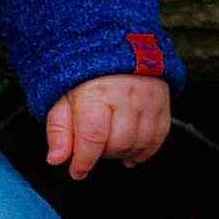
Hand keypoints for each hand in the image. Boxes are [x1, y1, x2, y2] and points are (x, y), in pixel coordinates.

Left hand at [45, 75, 169, 180]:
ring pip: (139, 143)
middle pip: (118, 143)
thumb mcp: (61, 98)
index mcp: (95, 92)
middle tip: (92, 146)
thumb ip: (58, 130)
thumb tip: (56, 159)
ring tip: (110, 145)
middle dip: (102, 153)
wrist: (115, 47)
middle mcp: (125, 95)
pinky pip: (158, 138)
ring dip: (123, 153)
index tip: (77, 171)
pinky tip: (130, 150)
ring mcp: (147, 98)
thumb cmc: (85, 75)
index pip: (93, 136)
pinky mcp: (162, 102)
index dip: (84, 161)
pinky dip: (144, 150)